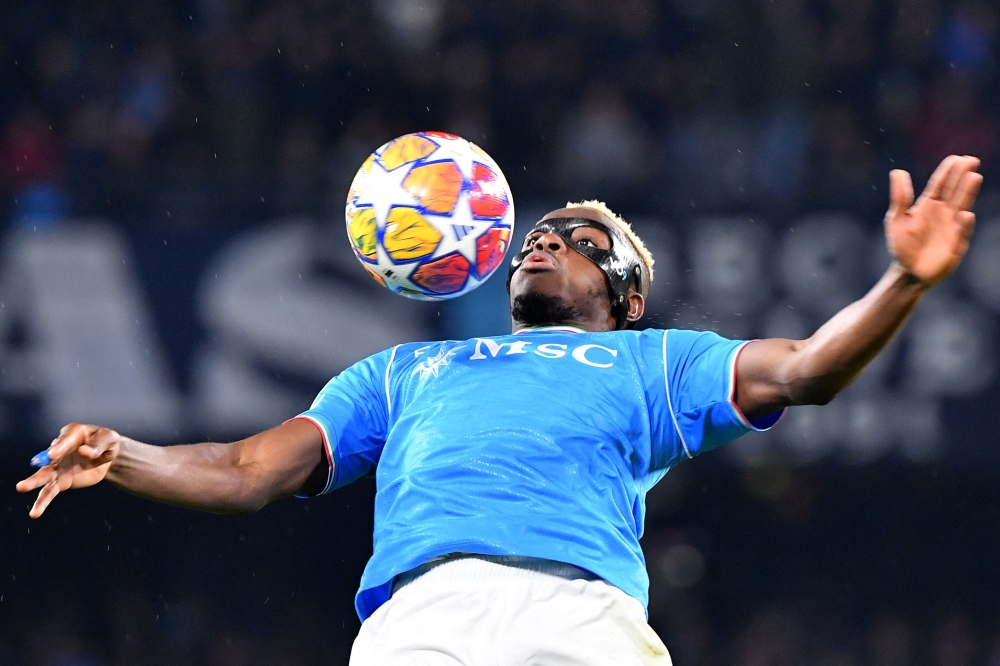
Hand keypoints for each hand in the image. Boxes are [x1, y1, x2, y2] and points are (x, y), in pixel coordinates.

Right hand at [16, 423, 121, 517]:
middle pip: (49, 457)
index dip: (59, 447)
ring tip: (21, 488)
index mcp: (73, 434)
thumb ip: (98, 446)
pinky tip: (35, 512)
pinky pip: (50, 491)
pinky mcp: (61, 481)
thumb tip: (84, 451)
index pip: (64, 441)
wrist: (108, 457)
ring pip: (45, 475)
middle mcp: (60, 450)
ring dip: (34, 482)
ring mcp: (58, 466)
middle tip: (35, 463)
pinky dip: (43, 502)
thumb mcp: (109, 439)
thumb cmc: (107, 443)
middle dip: (42, 461)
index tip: (52, 455)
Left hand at [885, 155, 982, 286]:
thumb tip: (897, 171)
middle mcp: (943, 212)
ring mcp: (952, 226)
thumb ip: (899, 197)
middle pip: (954, 190)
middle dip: (962, 175)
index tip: (955, 158)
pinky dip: (964, 224)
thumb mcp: (896, 220)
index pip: (940, 184)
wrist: (909, 272)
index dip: (947, 171)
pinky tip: (966, 214)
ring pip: (962, 205)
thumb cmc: (902, 246)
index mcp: (928, 205)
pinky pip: (961, 232)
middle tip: (970, 160)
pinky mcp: (957, 243)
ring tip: (974, 177)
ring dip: (968, 192)